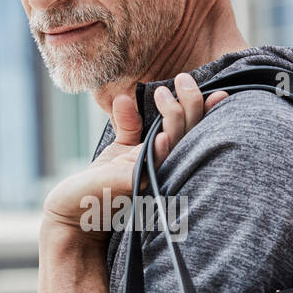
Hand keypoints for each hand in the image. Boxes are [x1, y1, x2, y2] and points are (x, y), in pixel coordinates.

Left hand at [41, 72, 228, 238]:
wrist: (74, 213)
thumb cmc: (98, 187)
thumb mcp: (117, 150)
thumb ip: (128, 127)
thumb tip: (125, 98)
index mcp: (162, 157)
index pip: (189, 131)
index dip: (203, 112)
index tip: (218, 91)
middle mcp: (162, 169)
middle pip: (189, 135)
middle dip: (191, 103)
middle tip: (183, 79)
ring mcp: (149, 179)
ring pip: (174, 146)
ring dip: (173, 117)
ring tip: (163, 93)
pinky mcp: (131, 188)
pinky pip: (150, 169)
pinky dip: (159, 152)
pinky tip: (163, 138)